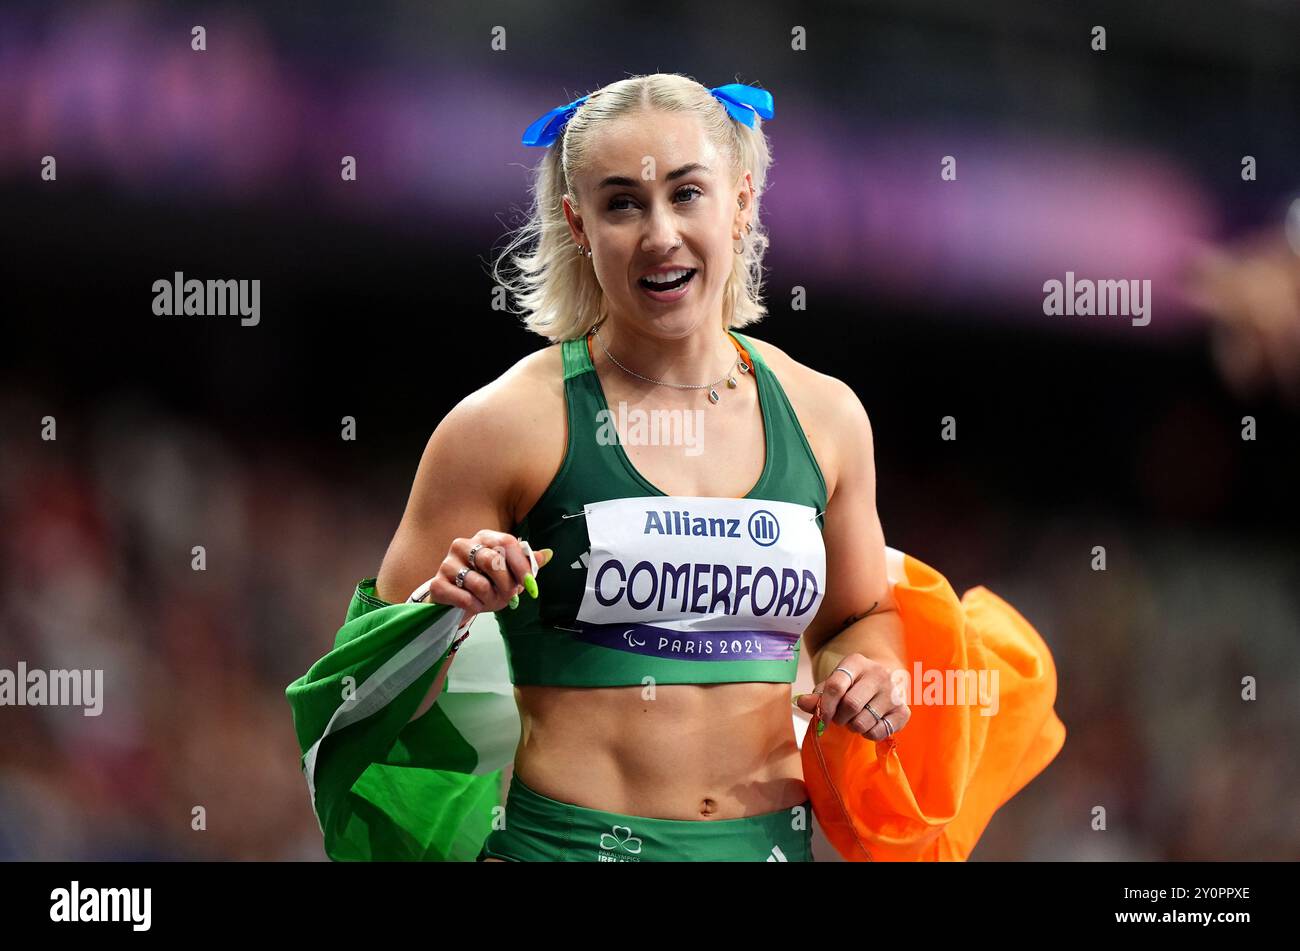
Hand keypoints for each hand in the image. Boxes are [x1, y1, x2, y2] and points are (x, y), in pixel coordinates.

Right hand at [413, 530, 552, 614]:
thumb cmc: (487, 584)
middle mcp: (463, 545)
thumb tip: (548, 553)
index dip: (521, 564)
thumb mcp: (509, 573)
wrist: (458, 602)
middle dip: (506, 584)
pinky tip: (474, 605)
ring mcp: (447, 563)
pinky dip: (475, 606)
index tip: (529, 582)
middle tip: (510, 595)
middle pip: (493, 561)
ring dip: (490, 598)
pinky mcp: (437, 584)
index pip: (507, 542)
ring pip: (479, 584)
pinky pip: (464, 598)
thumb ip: (527, 562)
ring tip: (489, 600)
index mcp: (484, 537)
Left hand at [795, 653, 909, 740]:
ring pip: (864, 721)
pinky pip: (879, 732)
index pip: (836, 685)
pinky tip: (868, 725)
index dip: (825, 706)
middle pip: (850, 705)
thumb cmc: (853, 685)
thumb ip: (818, 695)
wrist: (884, 681)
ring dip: (853, 727)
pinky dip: (869, 734)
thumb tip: (802, 702)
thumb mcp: (834, 684)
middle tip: (840, 719)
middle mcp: (878, 673)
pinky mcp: (903, 710)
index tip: (822, 718)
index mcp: (856, 662)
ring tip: (854, 720)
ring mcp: (894, 692)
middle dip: (840, 718)